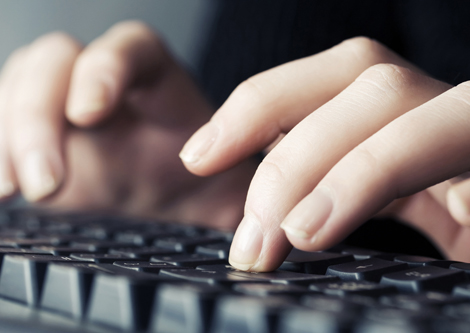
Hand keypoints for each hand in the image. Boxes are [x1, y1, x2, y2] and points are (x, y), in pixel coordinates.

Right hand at [0, 21, 255, 227]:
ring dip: (7, 136)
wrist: (164, 198)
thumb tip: (256, 221)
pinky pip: (0, 125)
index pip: (127, 49)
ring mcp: (60, 101)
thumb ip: (238, 191)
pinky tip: (0, 189)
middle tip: (47, 182)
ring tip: (11, 189)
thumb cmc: (195, 182)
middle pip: (55, 64)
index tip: (91, 114)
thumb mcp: (222, 185)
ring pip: (17, 88)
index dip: (104, 70)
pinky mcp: (33, 131)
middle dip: (41, 118)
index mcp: (155, 79)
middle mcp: (102, 80)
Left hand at [181, 37, 469, 270]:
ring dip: (368, 171)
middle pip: (374, 88)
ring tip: (307, 232)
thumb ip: (327, 195)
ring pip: (452, 114)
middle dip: (298, 160)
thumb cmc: (446, 228)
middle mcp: (446, 116)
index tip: (199, 154)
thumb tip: (257, 227)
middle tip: (253, 242)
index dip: (259, 104)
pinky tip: (466, 208)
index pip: (328, 79)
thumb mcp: (372, 201)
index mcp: (399, 118)